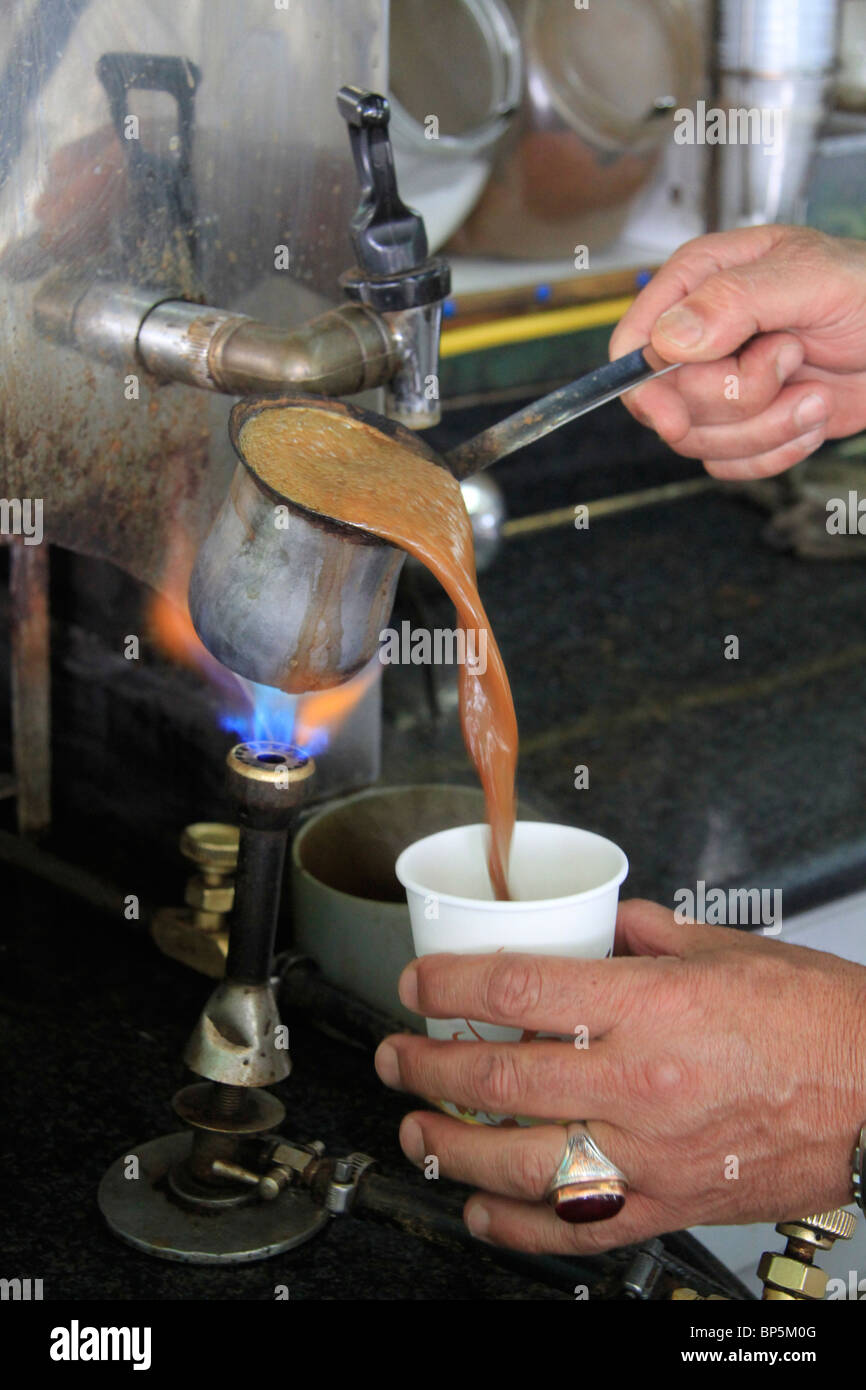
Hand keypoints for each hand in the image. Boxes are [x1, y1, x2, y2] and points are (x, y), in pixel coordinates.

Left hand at [375, 900, 865, 1253]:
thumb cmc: (817, 1021)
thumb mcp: (730, 948)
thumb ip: (651, 934)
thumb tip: (605, 923)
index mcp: (650, 1008)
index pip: (517, 992)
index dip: (448, 986)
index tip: (418, 984)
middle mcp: (640, 1084)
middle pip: (500, 1080)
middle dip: (428, 1067)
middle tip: (397, 1057)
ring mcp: (651, 1155)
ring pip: (520, 1163)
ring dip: (452, 1149)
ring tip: (417, 1131)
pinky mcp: (670, 1204)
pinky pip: (576, 1227)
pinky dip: (516, 1227)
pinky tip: (480, 1211)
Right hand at [610, 225, 865, 479]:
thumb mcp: (811, 278)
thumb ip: (736, 300)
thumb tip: (670, 338)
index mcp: (701, 282)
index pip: (636, 341)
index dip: (644, 384)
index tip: (673, 415)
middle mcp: (700, 337)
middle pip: (668, 401)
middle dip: (739, 395)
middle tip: (791, 357)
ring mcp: (719, 386)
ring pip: (699, 441)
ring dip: (767, 426)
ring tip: (812, 390)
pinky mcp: (742, 427)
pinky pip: (729, 465)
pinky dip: (778, 450)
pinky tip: (810, 414)